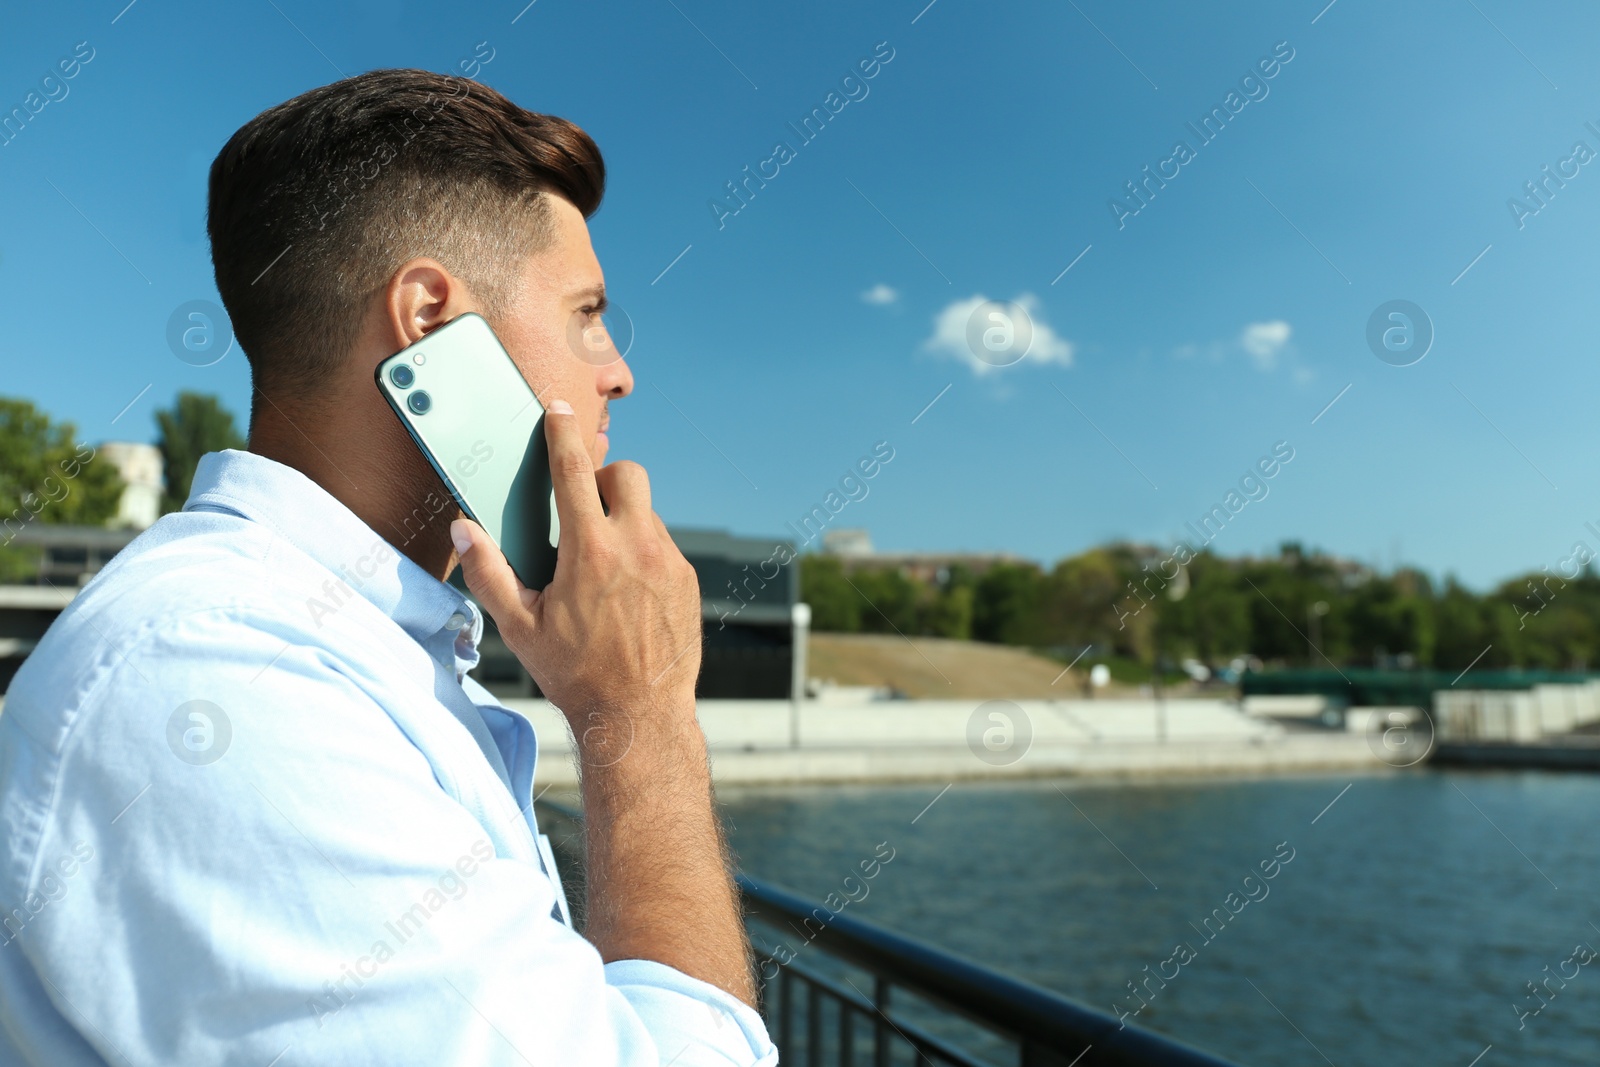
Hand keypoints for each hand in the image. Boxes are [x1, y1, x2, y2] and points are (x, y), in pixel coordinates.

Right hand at [451, 399, 703, 757]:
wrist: (639, 715)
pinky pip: (664, 545)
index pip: (574, 468)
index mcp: (589, 549)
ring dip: (623, 520)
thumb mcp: (518, 628)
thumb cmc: (574, 674)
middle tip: (584, 509)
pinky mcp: (688, 579)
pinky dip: (643, 552)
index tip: (557, 409)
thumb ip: (488, 573)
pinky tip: (627, 591)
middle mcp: (635, 545)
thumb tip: (463, 530)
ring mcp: (668, 561)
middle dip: (604, 479)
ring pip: (647, 511)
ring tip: (602, 564)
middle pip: (626, 474)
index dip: (563, 431)